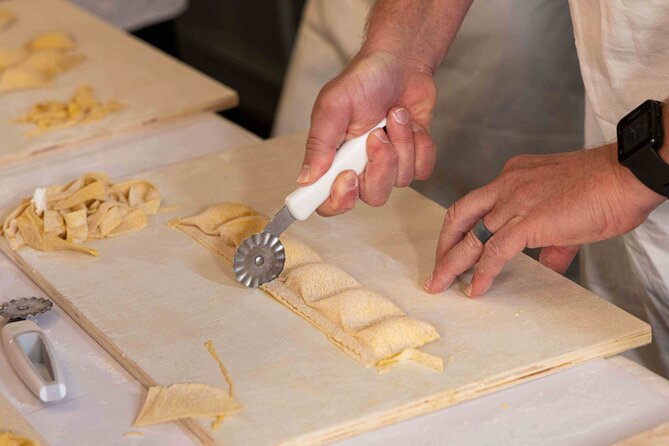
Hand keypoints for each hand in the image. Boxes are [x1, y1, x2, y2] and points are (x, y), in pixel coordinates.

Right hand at [298, 50, 437, 215]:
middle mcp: (360, 168)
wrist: (400, 63)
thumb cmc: (363, 79)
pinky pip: (422, 170)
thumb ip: (320, 143)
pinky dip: (421, 145)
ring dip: (402, 143)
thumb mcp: (333, 105)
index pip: (328, 202)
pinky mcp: (413, 157)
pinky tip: (412, 124)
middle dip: (381, 164)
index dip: (339, 200)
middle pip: (373, 195)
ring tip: (394, 115)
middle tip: (377, 134)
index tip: (348, 176)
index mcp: (333, 160)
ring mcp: (388, 164)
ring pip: (400, 181)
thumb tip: (306, 178)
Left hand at [424, 144, 665, 296]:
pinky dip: (481, 273)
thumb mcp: (567, 213)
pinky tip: (475, 288)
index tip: (454, 246)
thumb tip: (548, 263)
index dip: (461, 227)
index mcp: (513, 177)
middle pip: (460, 215)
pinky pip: (494, 252)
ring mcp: (515, 202)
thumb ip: (552, 241)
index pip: (476, 203)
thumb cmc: (605, 189)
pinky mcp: (528, 221)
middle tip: (437, 268)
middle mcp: (507, 185)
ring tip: (439, 284)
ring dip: (451, 263)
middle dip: (444, 244)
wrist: (627, 175)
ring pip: (470, 236)